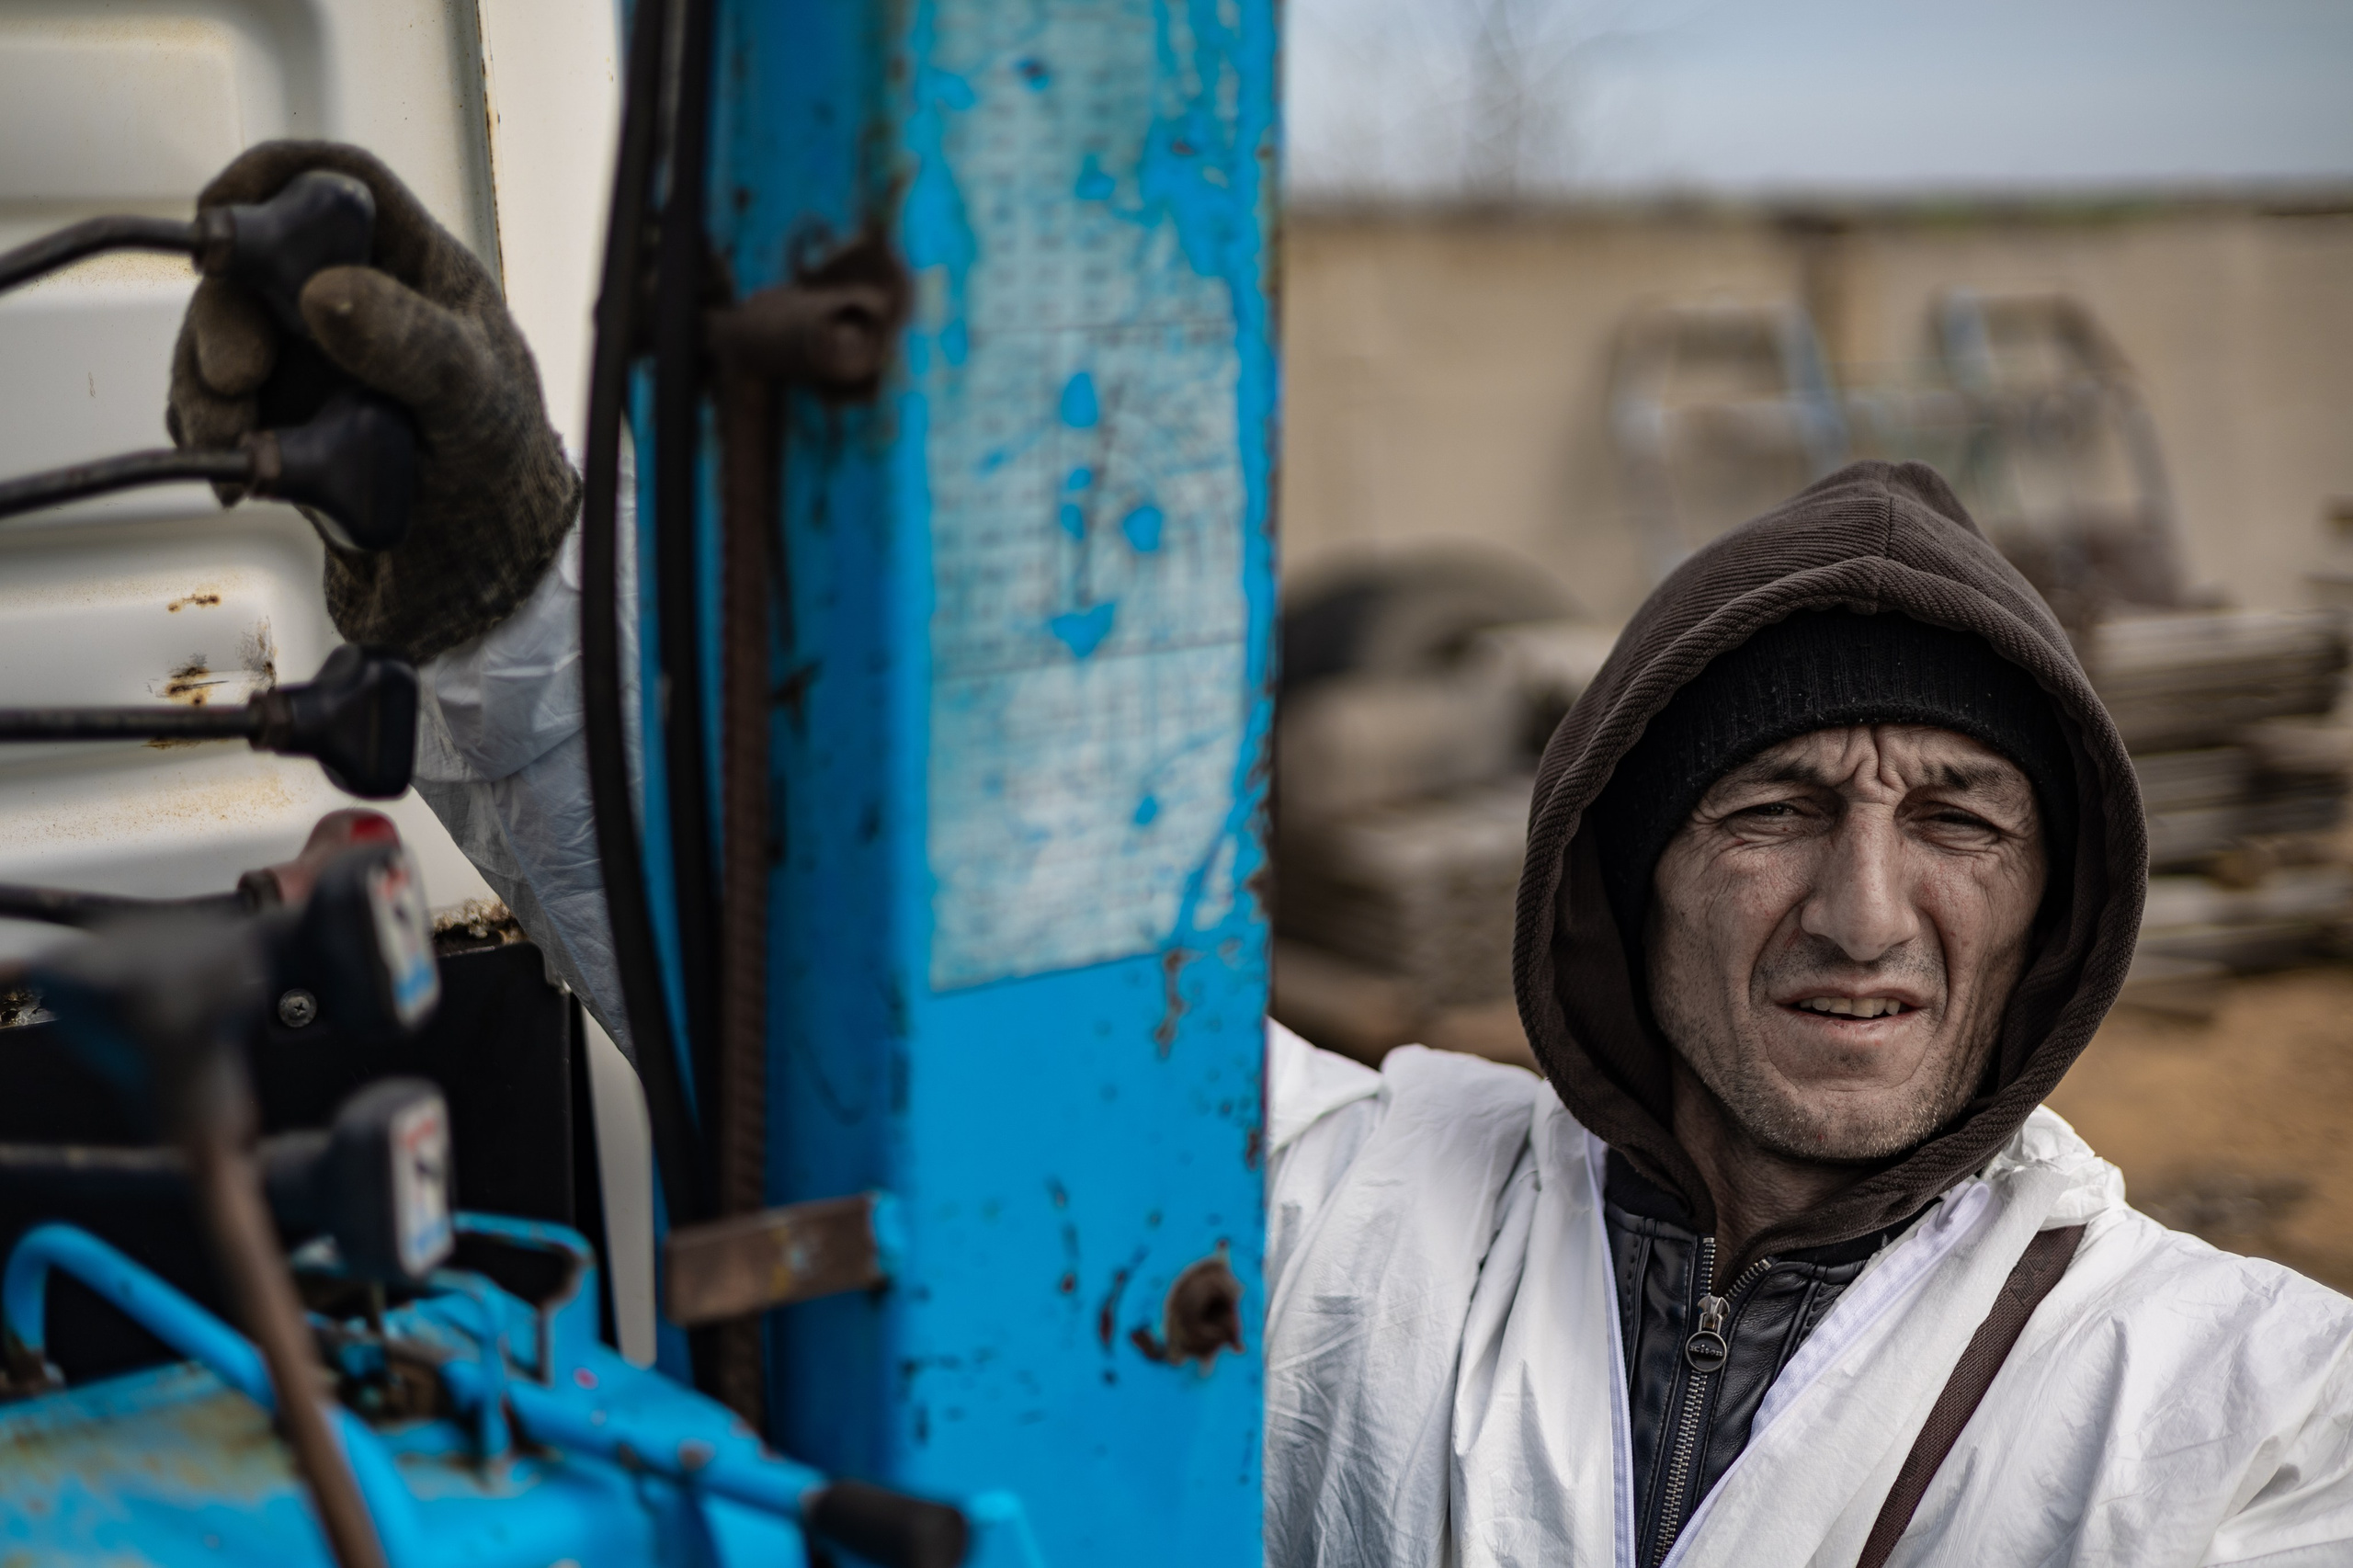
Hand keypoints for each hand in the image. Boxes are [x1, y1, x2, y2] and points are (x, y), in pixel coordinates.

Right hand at [167, 141, 578, 662]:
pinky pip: (217, 409)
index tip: (224, 213)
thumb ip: (411, 342)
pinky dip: (210, 436)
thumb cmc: (509, 479)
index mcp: (420, 275)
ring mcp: (316, 367)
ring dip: (208, 389)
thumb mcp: (474, 399)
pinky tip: (241, 477)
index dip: (276, 177)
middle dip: (226, 316)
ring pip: (222, 340)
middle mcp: (361, 309)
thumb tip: (327, 291)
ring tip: (237, 446)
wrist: (489, 585)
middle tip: (238, 376)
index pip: (341, 184)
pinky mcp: (284, 424)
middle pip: (257, 267)